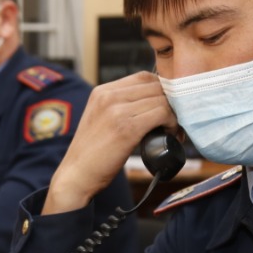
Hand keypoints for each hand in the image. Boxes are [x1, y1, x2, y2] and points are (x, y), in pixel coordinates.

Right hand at [44, 72, 176, 214]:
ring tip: (173, 130)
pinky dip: (172, 124)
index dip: (161, 90)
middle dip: (171, 102)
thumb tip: (153, 103)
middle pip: (155, 86)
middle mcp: (108, 96)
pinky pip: (162, 114)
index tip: (167, 106)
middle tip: (175, 120)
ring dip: (174, 114)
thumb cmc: (92, 153)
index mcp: (102, 91)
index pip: (143, 77)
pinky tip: (170, 134)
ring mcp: (117, 110)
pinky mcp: (127, 128)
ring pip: (161, 99)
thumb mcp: (100, 119)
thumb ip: (120, 106)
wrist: (76, 175)